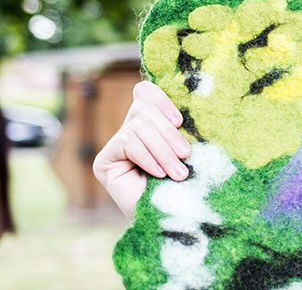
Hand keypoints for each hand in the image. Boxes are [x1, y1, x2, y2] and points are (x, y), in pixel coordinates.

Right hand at [92, 81, 190, 219]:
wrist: (172, 219)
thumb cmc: (185, 183)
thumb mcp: (185, 148)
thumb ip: (178, 126)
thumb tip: (187, 98)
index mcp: (150, 122)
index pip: (144, 92)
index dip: (161, 100)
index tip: (181, 121)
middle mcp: (129, 130)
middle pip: (143, 108)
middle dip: (169, 132)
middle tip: (186, 155)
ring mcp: (115, 146)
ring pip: (138, 126)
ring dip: (163, 150)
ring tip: (179, 172)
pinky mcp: (104, 161)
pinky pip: (127, 143)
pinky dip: (148, 158)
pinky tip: (159, 174)